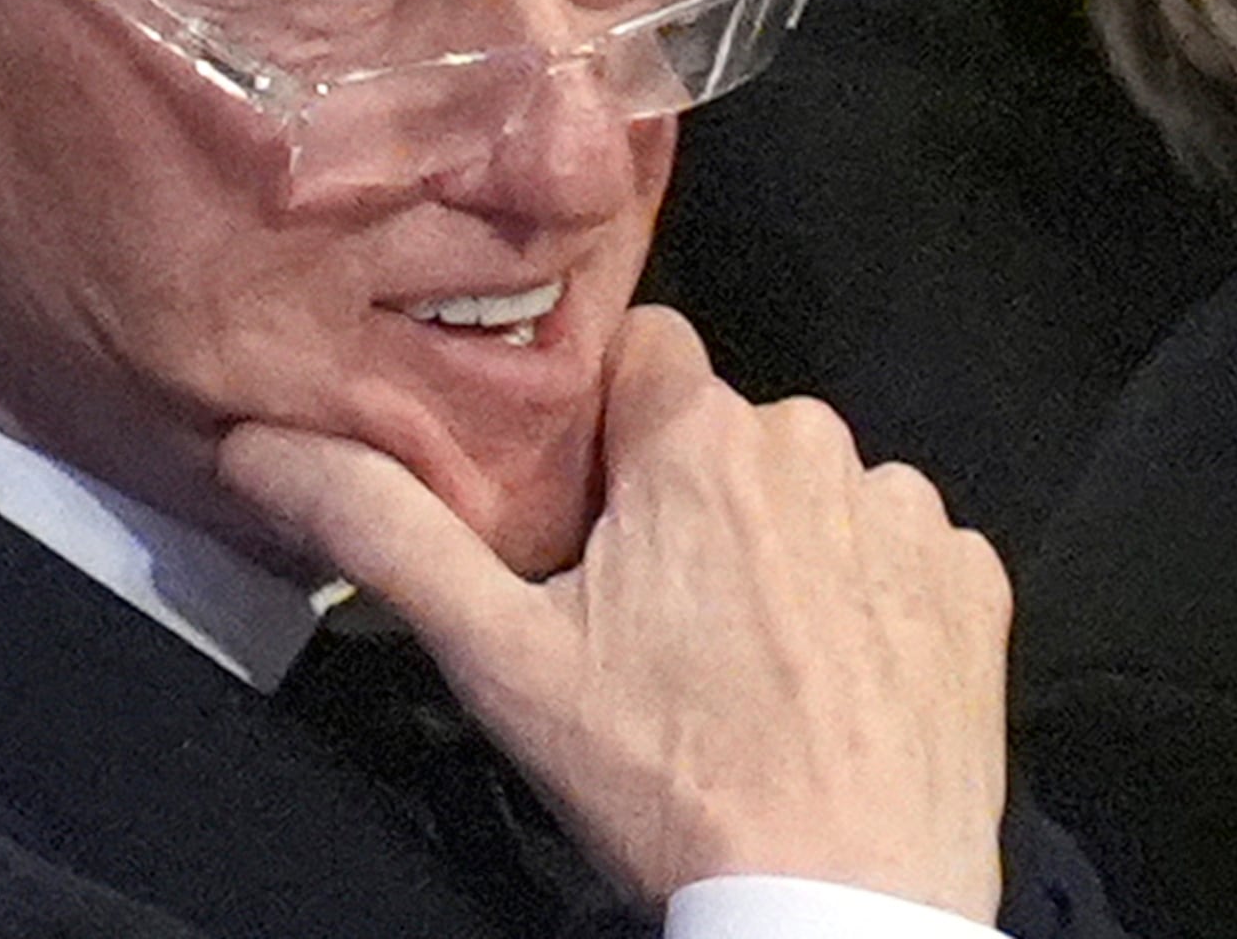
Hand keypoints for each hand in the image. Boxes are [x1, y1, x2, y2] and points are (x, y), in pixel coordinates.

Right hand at [219, 308, 1010, 922]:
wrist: (838, 899)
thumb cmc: (672, 786)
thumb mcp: (502, 662)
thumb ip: (385, 531)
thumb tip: (265, 447)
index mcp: (700, 441)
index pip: (642, 353)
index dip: (604, 426)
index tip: (588, 510)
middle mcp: (818, 445)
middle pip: (726, 433)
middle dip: (687, 501)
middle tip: (652, 621)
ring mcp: (907, 513)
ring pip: (815, 493)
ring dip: (782, 550)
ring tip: (746, 669)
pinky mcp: (971, 580)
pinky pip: (900, 554)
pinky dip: (866, 599)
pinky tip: (827, 682)